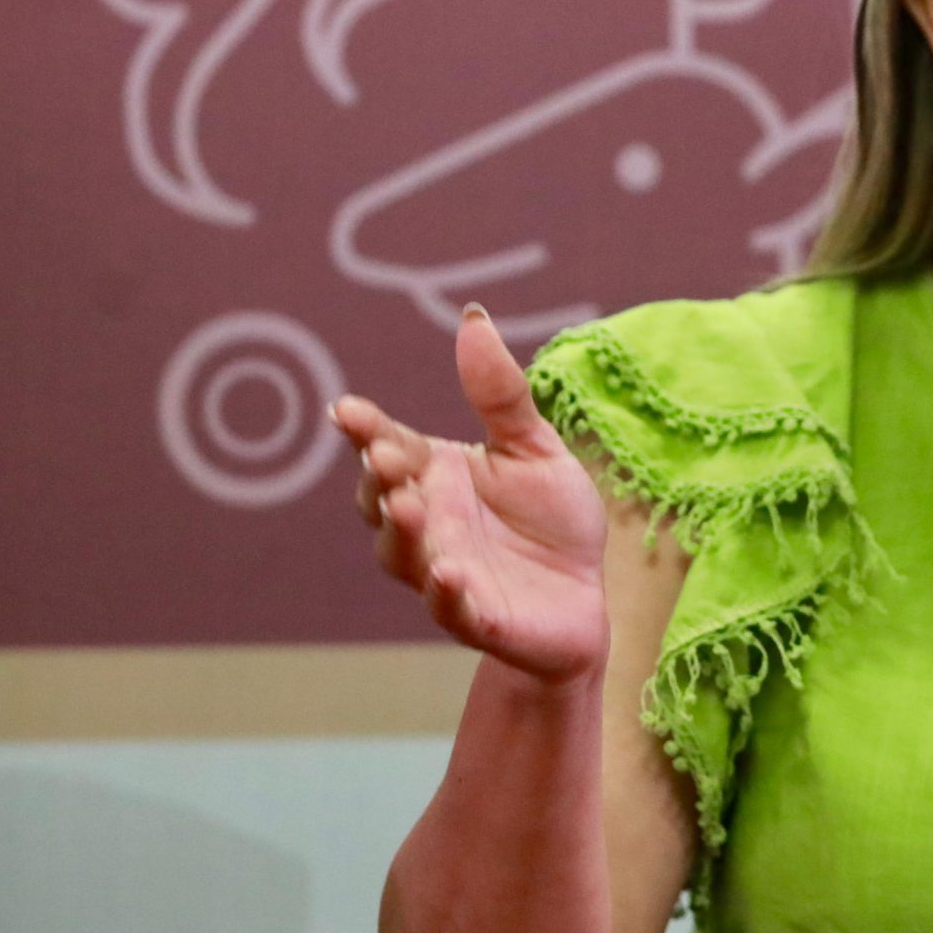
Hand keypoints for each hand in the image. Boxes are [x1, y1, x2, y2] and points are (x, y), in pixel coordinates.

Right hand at [333, 305, 611, 682]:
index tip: (349, 411)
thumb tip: (473, 317)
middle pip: (382, 499)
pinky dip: (444, 591)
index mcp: (434, 476)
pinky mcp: (474, 615)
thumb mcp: (534, 447)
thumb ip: (500, 394)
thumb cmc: (551, 520)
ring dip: (401, 532)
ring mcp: (441, 571)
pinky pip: (450, 606)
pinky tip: (449, 573)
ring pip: (402, 554)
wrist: (584, 598)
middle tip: (386, 456)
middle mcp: (426, 522)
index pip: (388, 446)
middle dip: (379, 478)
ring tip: (408, 506)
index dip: (366, 430)